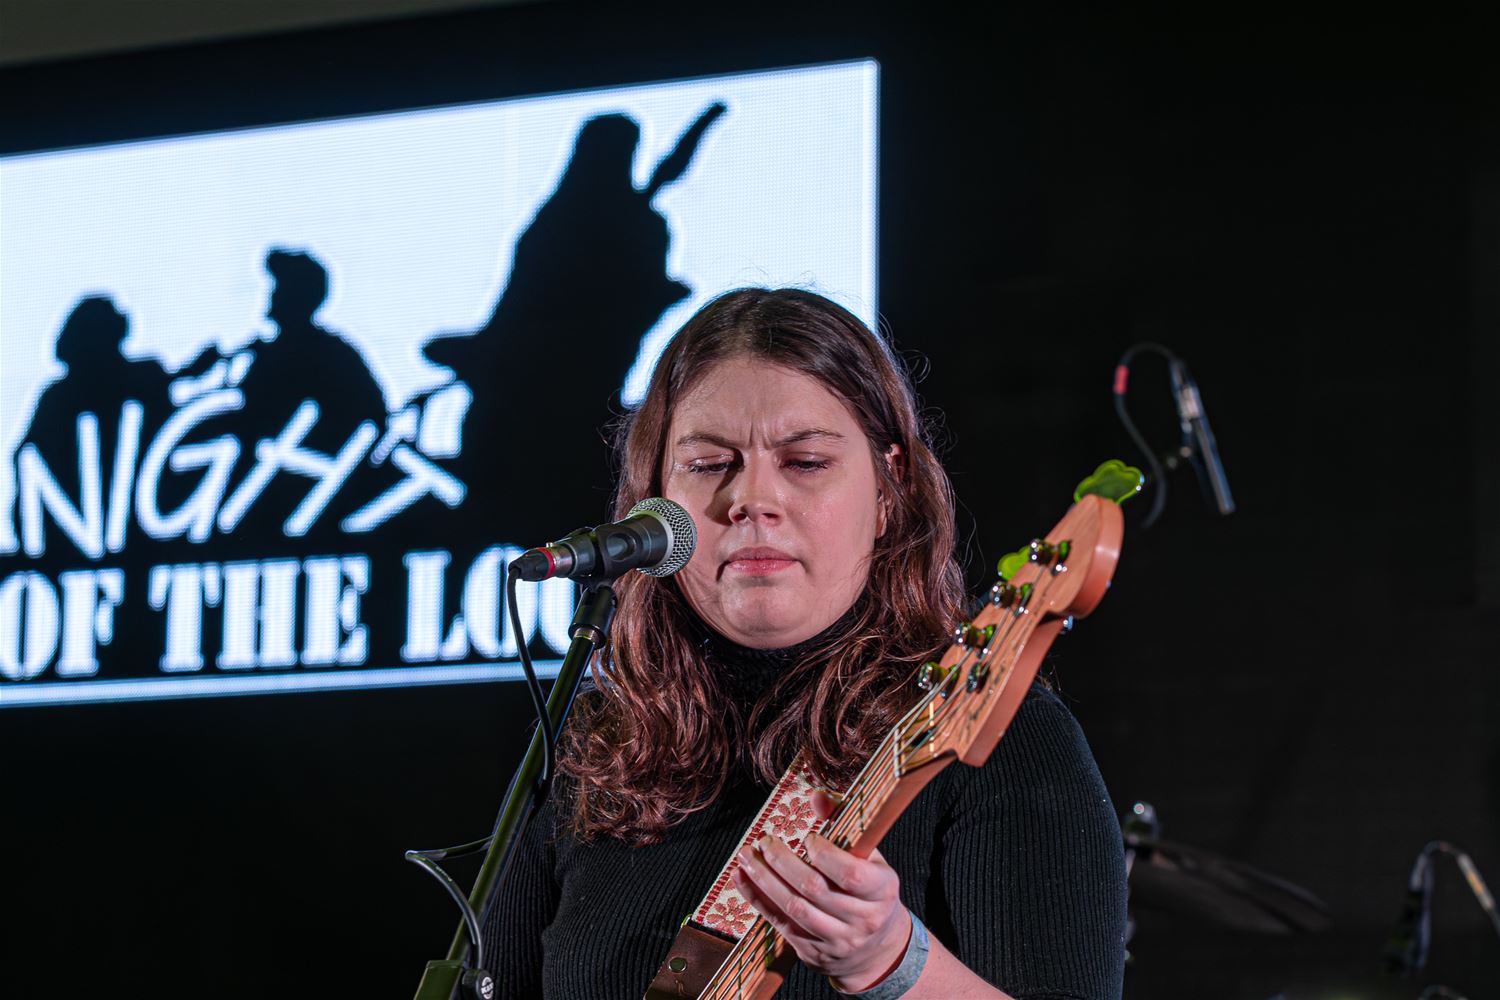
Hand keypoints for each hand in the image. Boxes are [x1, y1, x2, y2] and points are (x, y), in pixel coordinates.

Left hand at [732, 790, 911, 991]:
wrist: (876, 949)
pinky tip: (742, 878)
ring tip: (746, 856)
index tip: (807, 837)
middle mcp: (861, 919)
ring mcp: (836, 940)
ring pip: (793, 908)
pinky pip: (779, 923)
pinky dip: (757, 899)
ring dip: (764, 880)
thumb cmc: (870, 892)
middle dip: (783, 862)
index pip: (850, 875)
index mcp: (881, 891)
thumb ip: (844, 826)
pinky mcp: (812, 951)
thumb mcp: (869, 859)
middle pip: (814, 890)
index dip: (824, 854)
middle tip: (765, 841)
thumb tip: (817, 797)